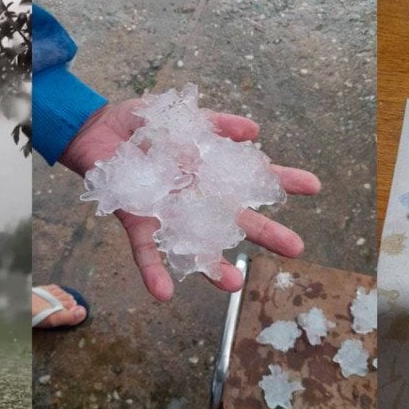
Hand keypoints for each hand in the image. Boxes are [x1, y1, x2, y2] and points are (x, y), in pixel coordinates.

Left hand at [60, 99, 320, 300]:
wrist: (94, 128)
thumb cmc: (139, 124)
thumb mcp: (180, 114)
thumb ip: (215, 123)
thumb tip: (255, 131)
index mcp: (209, 170)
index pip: (252, 177)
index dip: (282, 182)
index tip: (314, 187)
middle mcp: (194, 197)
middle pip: (234, 218)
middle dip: (265, 232)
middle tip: (297, 248)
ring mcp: (167, 211)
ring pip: (196, 243)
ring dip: (213, 266)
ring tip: (235, 285)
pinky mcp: (135, 218)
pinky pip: (145, 249)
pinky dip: (153, 271)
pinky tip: (164, 294)